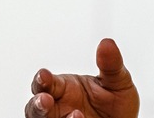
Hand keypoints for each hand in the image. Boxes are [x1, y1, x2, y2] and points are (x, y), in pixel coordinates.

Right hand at [26, 37, 140, 117]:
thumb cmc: (115, 103)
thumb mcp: (117, 82)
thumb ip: (111, 65)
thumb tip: (107, 43)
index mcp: (64, 88)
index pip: (45, 82)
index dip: (42, 79)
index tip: (44, 75)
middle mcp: (57, 106)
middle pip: (37, 106)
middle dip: (38, 104)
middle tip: (45, 100)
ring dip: (48, 117)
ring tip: (73, 115)